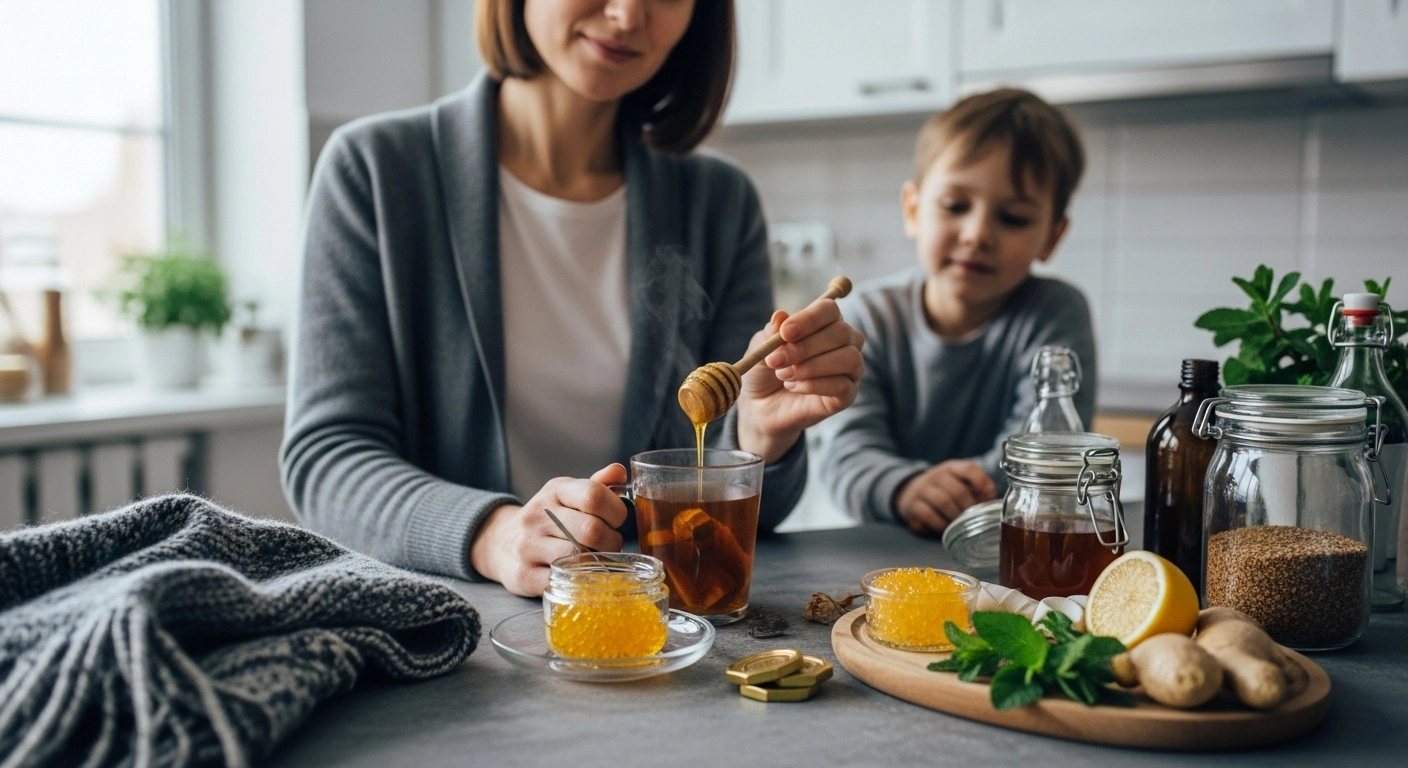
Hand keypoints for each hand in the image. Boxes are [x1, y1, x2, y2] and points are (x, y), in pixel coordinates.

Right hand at [469, 464, 627, 595]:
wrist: (502, 543)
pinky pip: (563, 579)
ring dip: (597, 561)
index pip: (594, 495)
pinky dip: (577, 580)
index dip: (616, 511)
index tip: (617, 521)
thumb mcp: (569, 495)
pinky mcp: (524, 575)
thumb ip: (597, 485)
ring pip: (579, 557)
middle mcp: (538, 515)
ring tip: (595, 558)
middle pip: (592, 530)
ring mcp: (528, 545)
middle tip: (611, 544)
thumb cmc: (549, 519)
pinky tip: (578, 574)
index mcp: (555, 490)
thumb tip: (619, 472)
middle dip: (612, 541)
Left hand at [736, 299, 864, 462]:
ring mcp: (850, 369)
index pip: (829, 310)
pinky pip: (842, 385)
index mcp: (825, 323)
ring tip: (784, 375)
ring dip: (812, 367)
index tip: (784, 333)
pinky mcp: (848, 394)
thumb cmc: (765, 370)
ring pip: (849, 358)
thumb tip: (780, 316)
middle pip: (841, 332)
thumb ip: (772, 332)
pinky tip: (794, 387)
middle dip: (805, 347)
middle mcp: (844, 342)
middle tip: (776, 360)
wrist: (761, 406)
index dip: (809, 319)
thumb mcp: (762, 348)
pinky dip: (814, 385)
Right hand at [893, 460, 996, 535]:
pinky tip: (946, 528)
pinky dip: (941, 524)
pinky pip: (928, 514)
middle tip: (975, 519)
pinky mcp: (912, 503)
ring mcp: (923, 488)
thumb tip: (993, 504)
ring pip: (943, 501)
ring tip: (961, 524)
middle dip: (969, 507)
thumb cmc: (943, 489)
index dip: (981, 483)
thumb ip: (976, 490)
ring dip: (956, 516)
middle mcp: (937, 474)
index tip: (988, 498)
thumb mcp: (958, 482)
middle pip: (958, 490)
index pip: (969, 468)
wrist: (910, 491)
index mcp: (952, 467)